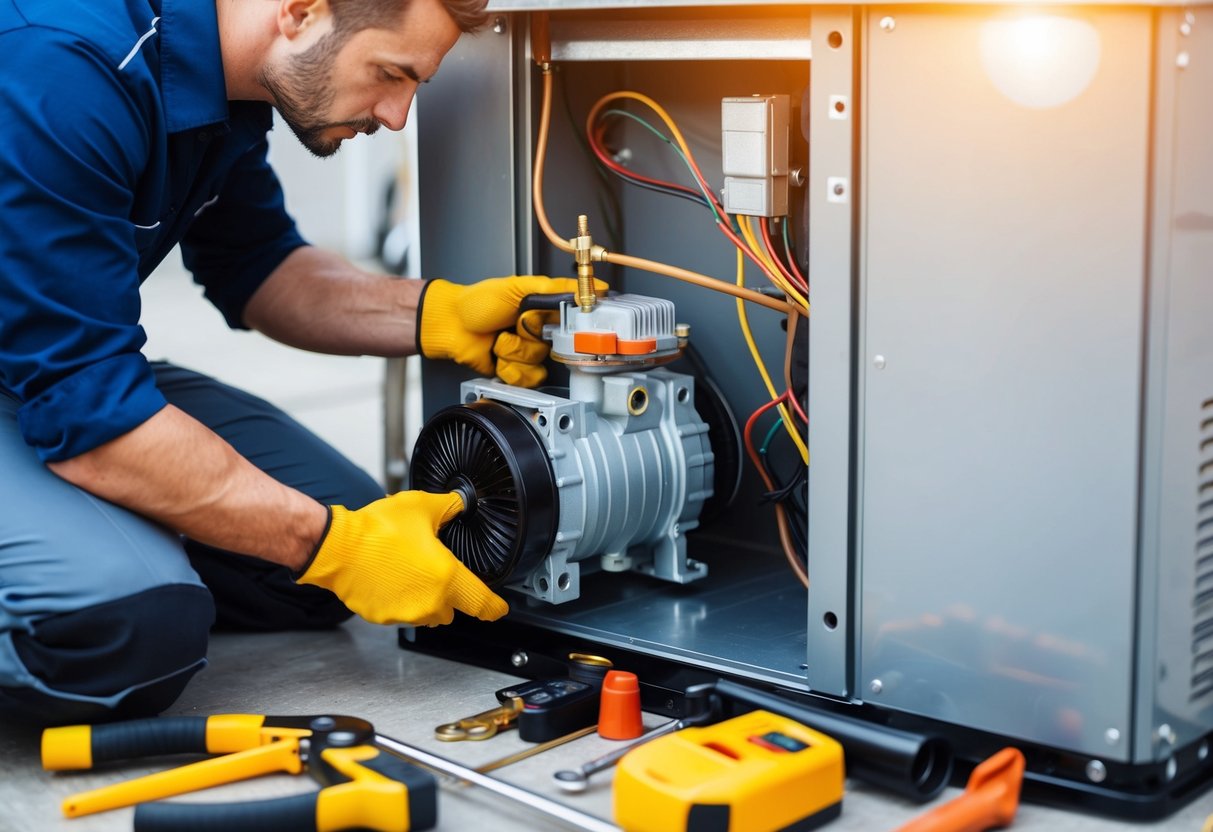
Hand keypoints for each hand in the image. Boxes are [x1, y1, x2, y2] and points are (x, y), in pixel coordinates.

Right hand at [297, 491, 507, 625]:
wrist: (339, 547)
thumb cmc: (378, 530)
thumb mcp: (423, 507)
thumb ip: (449, 507)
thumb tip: (461, 502)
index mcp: (447, 578)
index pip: (483, 604)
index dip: (494, 607)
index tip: (498, 608)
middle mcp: (429, 603)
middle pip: (453, 609)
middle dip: (450, 594)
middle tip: (435, 570)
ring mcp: (405, 614)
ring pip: (426, 613)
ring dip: (425, 598)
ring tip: (409, 570)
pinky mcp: (382, 618)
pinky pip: (400, 613)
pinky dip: (400, 601)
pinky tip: (390, 578)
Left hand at [417, 275, 606, 386]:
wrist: (450, 326)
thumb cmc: (477, 303)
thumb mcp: (518, 287)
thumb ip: (556, 287)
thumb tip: (592, 288)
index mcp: (544, 310)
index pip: (574, 322)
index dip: (569, 327)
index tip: (555, 324)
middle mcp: (539, 332)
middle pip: (557, 347)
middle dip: (531, 337)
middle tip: (516, 326)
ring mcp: (528, 353)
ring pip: (539, 364)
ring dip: (514, 352)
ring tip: (500, 340)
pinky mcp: (516, 371)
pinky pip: (527, 379)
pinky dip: (508, 368)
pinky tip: (496, 356)